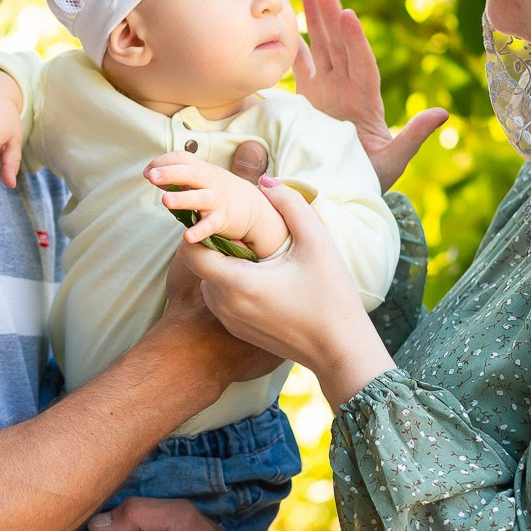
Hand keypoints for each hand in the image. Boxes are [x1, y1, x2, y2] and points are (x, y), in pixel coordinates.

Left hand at [144, 152, 288, 256]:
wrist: (252, 206)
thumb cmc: (217, 190)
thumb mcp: (200, 178)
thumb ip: (175, 175)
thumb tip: (148, 172)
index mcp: (202, 169)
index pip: (182, 158)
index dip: (163, 162)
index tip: (148, 171)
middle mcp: (210, 182)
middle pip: (190, 173)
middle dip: (171, 173)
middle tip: (152, 177)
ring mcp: (217, 200)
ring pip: (199, 198)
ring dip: (182, 199)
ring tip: (165, 201)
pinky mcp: (223, 220)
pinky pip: (210, 225)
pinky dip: (200, 231)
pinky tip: (187, 237)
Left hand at [182, 175, 394, 405]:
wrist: (341, 351)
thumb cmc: (331, 297)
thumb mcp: (317, 242)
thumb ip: (289, 204)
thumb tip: (265, 180)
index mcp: (237, 283)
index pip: (190, 251)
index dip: (199, 229)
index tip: (222, 217)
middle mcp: (224, 306)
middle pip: (200, 265)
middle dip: (215, 244)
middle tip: (245, 232)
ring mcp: (230, 322)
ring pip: (210, 282)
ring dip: (225, 265)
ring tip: (257, 254)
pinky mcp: (239, 331)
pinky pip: (222, 300)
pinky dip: (233, 284)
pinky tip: (264, 278)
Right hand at [294, 0, 448, 191]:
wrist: (343, 190)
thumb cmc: (370, 179)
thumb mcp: (394, 160)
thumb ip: (414, 136)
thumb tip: (443, 113)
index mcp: (366, 101)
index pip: (362, 64)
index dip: (356, 41)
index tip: (348, 14)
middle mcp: (346, 90)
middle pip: (339, 47)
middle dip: (330, 17)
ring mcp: (326, 93)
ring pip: (320, 49)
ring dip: (313, 21)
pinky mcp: (307, 100)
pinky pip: (300, 68)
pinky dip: (293, 48)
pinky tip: (286, 26)